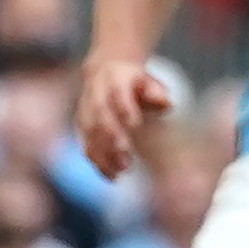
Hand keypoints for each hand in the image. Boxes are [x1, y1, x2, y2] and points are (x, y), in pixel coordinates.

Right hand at [75, 54, 173, 179]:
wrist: (104, 71)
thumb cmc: (135, 82)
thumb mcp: (149, 81)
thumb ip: (156, 92)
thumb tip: (166, 104)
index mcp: (114, 80)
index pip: (118, 95)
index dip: (124, 109)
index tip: (135, 125)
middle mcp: (96, 95)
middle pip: (100, 116)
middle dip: (111, 138)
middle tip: (126, 161)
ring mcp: (86, 110)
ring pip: (90, 133)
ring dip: (103, 154)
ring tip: (121, 172)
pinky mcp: (82, 125)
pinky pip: (86, 144)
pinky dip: (97, 162)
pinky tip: (111, 176)